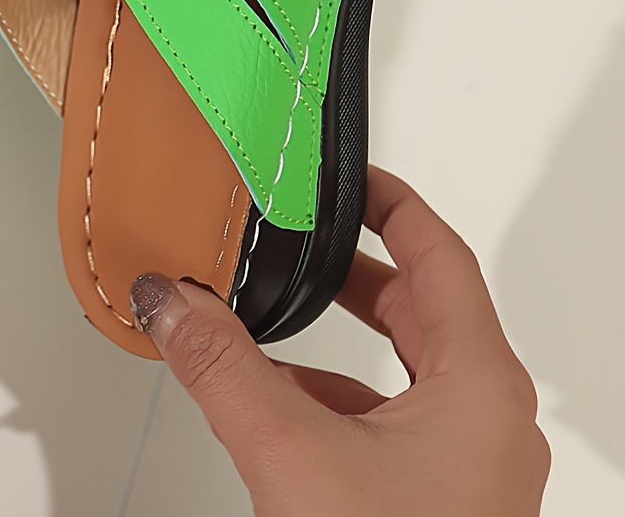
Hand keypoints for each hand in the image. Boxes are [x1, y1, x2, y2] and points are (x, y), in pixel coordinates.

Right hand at [131, 166, 549, 516]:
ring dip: (341, 338)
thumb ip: (222, 367)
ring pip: (404, 368)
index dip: (391, 201)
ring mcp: (467, 467)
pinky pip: (391, 421)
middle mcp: (485, 420)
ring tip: (276, 317)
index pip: (439, 253)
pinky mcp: (438, 503)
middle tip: (304, 234)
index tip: (350, 173)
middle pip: (423, 306)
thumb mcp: (293, 455)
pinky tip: (281, 404)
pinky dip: (337, 396)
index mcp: (478, 385)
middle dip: (352, 268)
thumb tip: (172, 304)